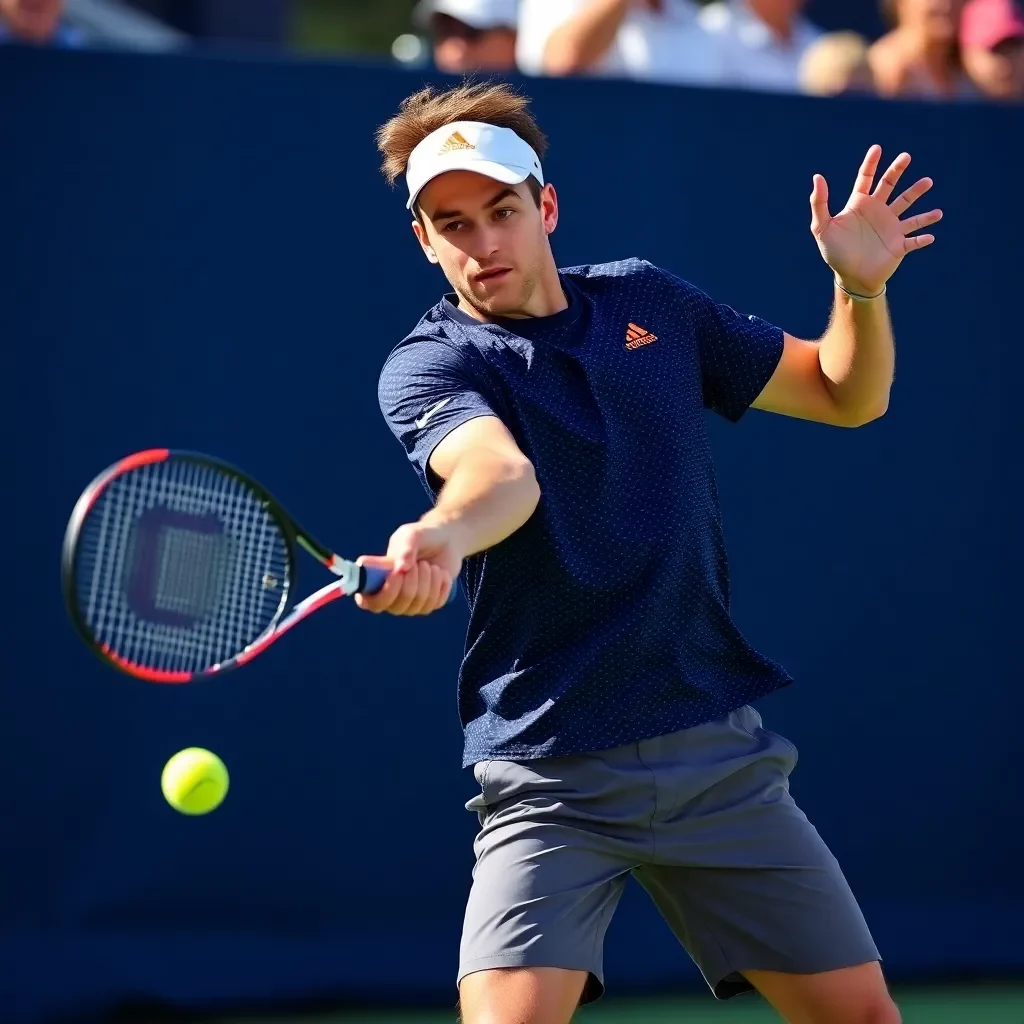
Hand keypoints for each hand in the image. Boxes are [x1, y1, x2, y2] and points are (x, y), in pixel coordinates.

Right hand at [354, 520, 464, 615]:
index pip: (368, 602)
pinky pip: (434, 604)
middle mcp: (389, 596)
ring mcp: (409, 603)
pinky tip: (440, 573)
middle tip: (420, 564)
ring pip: (417, 606)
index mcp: (375, 580)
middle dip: (411, 584)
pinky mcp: (429, 603)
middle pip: (396, 607)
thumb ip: (405, 549)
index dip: (383, 594)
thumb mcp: (411, 535)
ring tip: (430, 566)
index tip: (397, 575)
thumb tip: (401, 569)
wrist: (445, 539)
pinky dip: (440, 585)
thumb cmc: (420, 536)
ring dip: (428, 582)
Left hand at [810, 145, 941, 296]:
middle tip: (906, 156)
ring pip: (908, 206)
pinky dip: (922, 237)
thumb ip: (819, 203)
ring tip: (927, 181)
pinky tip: (930, 235)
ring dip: (917, 194)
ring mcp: (890, 227)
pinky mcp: (900, 245)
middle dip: (897, 170)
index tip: (877, 148)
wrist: (851, 278)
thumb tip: (817, 177)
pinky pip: (914, 239)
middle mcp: (877, 211)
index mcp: (859, 205)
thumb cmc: (836, 253)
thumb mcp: (822, 228)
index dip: (871, 163)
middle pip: (890, 185)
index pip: (866, 179)